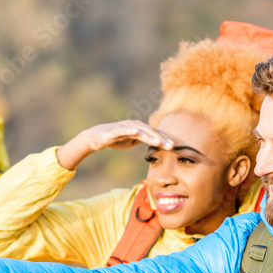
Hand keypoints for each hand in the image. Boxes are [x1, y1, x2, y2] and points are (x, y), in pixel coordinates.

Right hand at [56, 120, 173, 169]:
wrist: (97, 137)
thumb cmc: (116, 139)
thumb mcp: (132, 141)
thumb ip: (143, 140)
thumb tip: (155, 143)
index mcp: (140, 129)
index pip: (154, 135)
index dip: (164, 140)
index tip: (174, 147)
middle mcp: (134, 125)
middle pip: (150, 132)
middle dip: (162, 139)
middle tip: (172, 146)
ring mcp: (125, 127)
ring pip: (140, 131)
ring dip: (150, 136)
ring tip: (159, 142)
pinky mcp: (115, 130)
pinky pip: (124, 130)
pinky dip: (131, 130)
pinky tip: (137, 132)